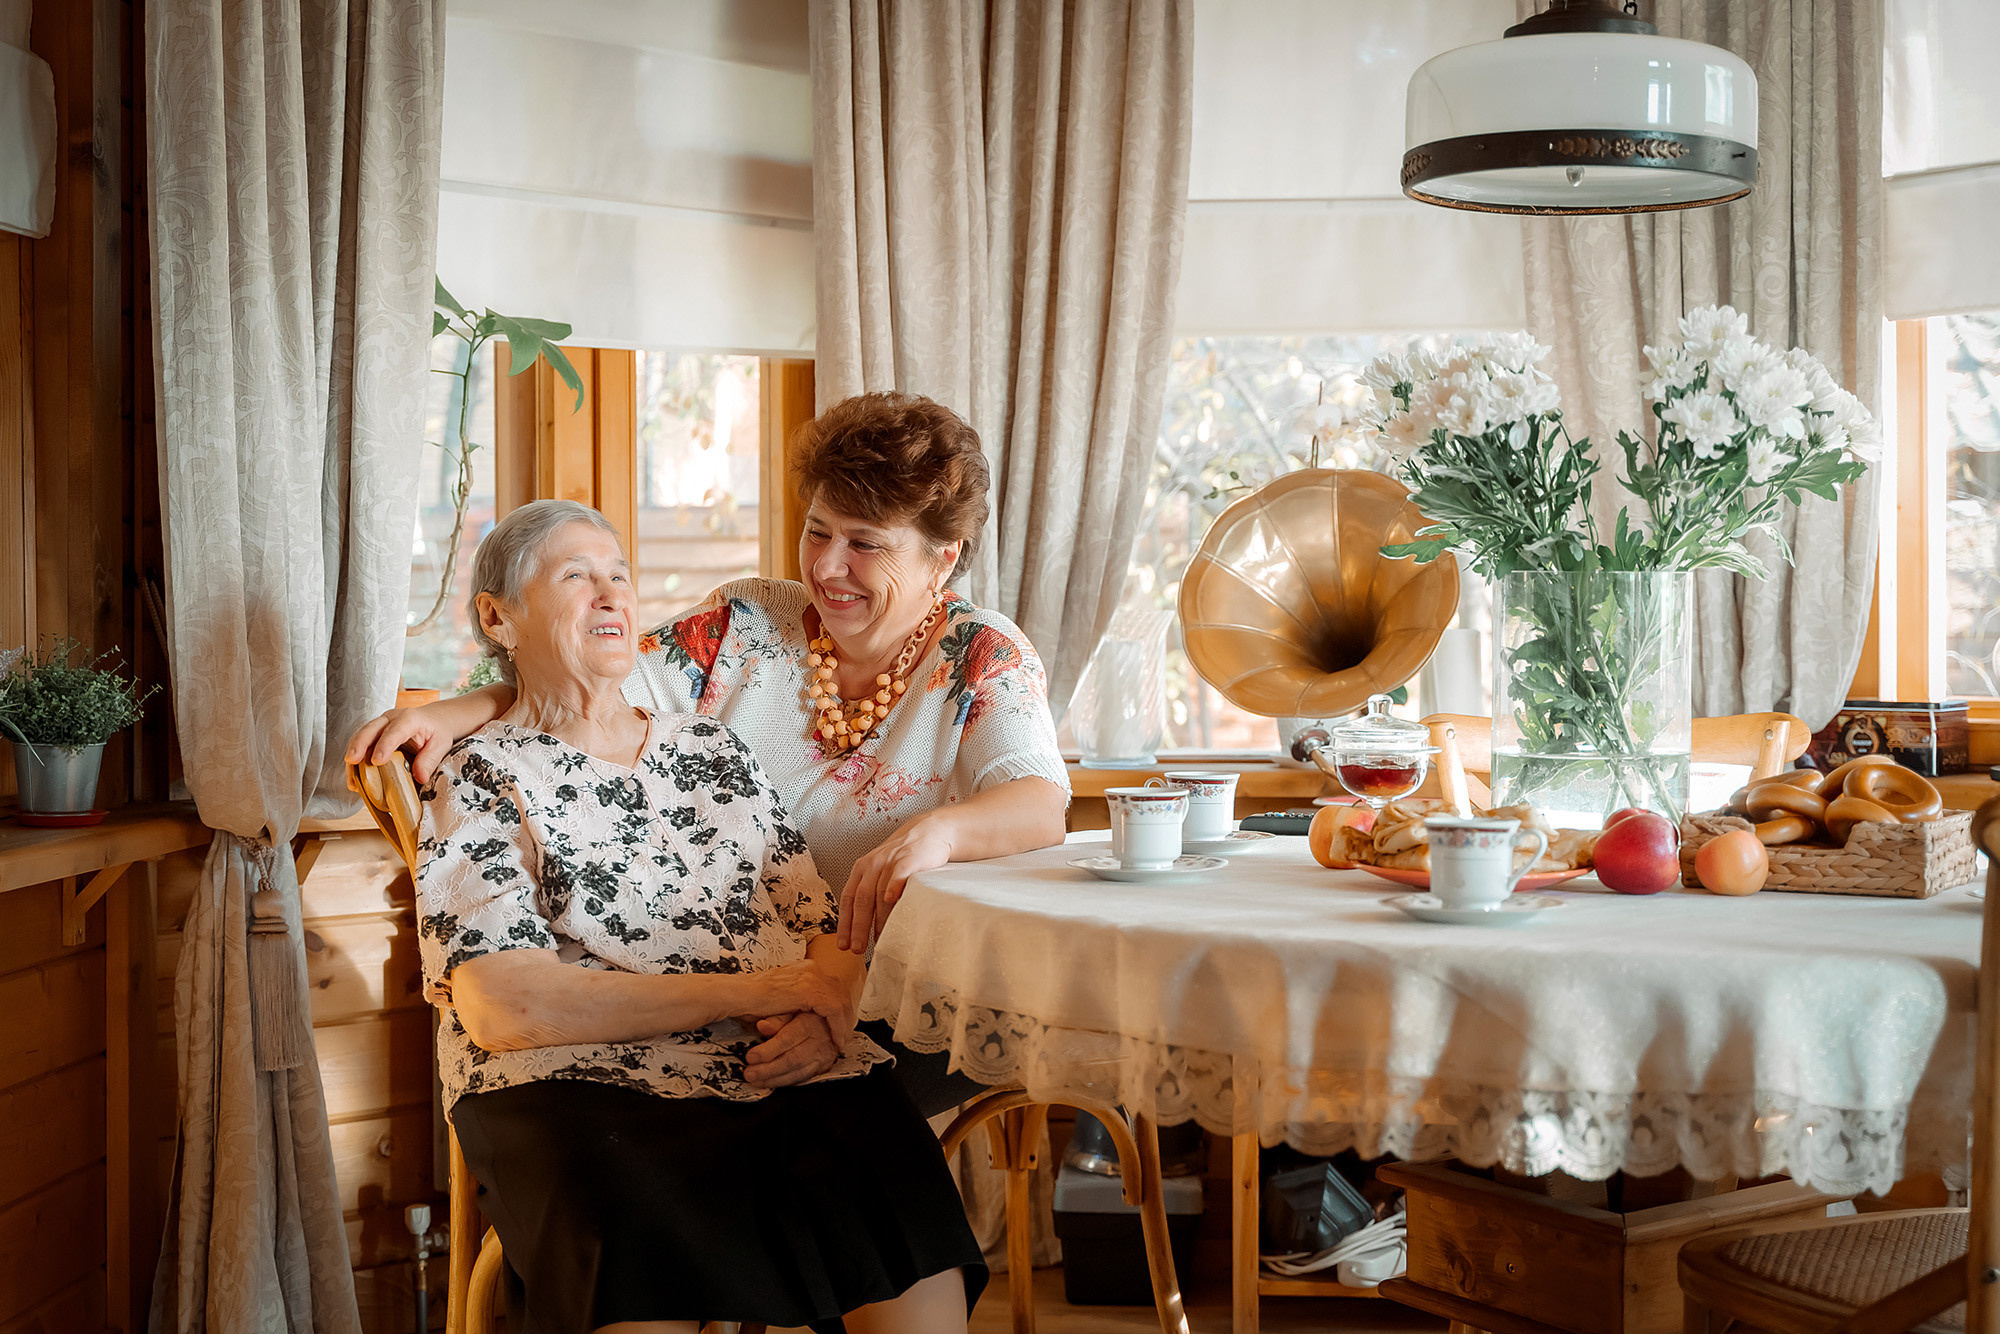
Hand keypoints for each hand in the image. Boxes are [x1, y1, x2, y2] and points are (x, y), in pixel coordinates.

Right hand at [346, 706, 453, 784]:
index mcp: (410, 719)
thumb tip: (419, 777)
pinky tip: (354, 776)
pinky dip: (356, 760)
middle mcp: (391, 718)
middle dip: (359, 745)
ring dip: (353, 755)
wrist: (434, 720)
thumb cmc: (436, 731)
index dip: (384, 745)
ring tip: (350, 776)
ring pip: (361, 736)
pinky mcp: (374, 733)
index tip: (377, 761)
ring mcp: (380, 725)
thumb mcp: (440, 745)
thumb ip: (429, 760)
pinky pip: (361, 744)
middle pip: (371, 729)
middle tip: (352, 761)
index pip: (395, 731)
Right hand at [737, 961, 854, 1038]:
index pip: (833, 987)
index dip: (840, 1008)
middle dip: (846, 1017)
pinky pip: (833, 1010)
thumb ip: (801, 1003)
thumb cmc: (754, 1000)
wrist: (738, 995)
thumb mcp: (784, 999)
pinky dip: (837, 1027)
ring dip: (844, 1024)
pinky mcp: (810, 990)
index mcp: (807, 968)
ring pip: (841, 1002)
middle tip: (846, 1036)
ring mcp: (812, 977)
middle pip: (841, 993)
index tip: (842, 1026)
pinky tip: (836, 1040)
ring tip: (842, 1041)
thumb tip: (815, 1016)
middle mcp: (812, 968)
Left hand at [743, 1012, 840, 1086]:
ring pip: (798, 1072)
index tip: (751, 1057)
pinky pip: (803, 1078)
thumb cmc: (810, 1012)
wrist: (836, 1021)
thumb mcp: (794, 1008)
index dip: (768, 1050)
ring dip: (775, 1079)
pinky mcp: (823, 1067)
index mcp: (810, 1023)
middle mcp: (819, 1041)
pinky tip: (770, 1082)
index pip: (788, 1039)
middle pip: (793, 1059)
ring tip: (756, 1081)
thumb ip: (777, 1018)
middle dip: (769, 1070)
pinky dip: (785, 1082)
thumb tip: (762, 1026)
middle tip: (750, 1074)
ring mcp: (823, 1056)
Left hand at [837, 819, 952, 952]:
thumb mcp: (881, 873)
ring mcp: (889, 861)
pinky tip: (891, 900)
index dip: (845, 924)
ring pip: (879, 892)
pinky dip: (892, 887)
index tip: (843, 945)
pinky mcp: (908, 858)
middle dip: (858, 926)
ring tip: (881, 938)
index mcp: (861, 870)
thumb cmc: (903, 859)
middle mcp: (872, 865)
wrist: (928, 832)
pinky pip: (898, 874)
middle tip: (859, 948)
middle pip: (860, 899)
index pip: (848, 900)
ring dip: (878, 918)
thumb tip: (865, 929)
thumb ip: (871, 894)